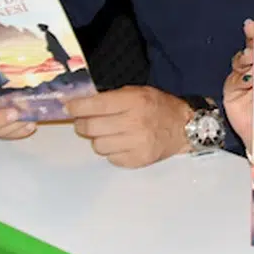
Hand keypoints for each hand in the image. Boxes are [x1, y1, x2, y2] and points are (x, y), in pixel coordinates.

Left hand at [66, 86, 190, 167]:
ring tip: (108, 132)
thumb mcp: (138, 92)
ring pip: (97, 145)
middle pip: (91, 127)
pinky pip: (110, 158)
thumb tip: (81, 103)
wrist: (184, 128)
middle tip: (83, 122)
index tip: (68, 107)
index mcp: (135, 101)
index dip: (76, 107)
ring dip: (97, 138)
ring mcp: (137, 144)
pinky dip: (111, 151)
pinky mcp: (137, 160)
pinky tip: (120, 143)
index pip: (96, 105)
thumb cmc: (159, 107)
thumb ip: (112, 97)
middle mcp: (135, 122)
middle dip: (82, 124)